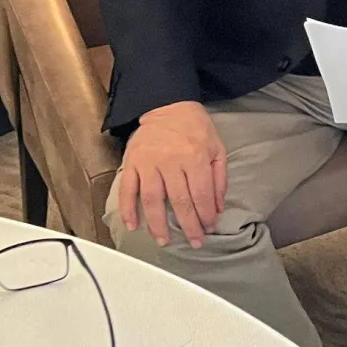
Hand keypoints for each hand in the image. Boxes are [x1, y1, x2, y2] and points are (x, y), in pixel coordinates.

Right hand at [116, 101, 226, 248]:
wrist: (167, 104)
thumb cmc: (195, 128)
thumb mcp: (216, 148)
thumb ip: (218, 179)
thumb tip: (217, 209)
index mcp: (195, 156)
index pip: (201, 195)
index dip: (205, 216)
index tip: (208, 229)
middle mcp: (171, 161)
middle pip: (179, 201)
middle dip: (188, 226)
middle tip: (193, 242)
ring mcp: (149, 162)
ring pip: (153, 200)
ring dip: (158, 224)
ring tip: (164, 241)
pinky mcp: (132, 162)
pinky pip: (127, 189)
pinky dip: (128, 209)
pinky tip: (132, 225)